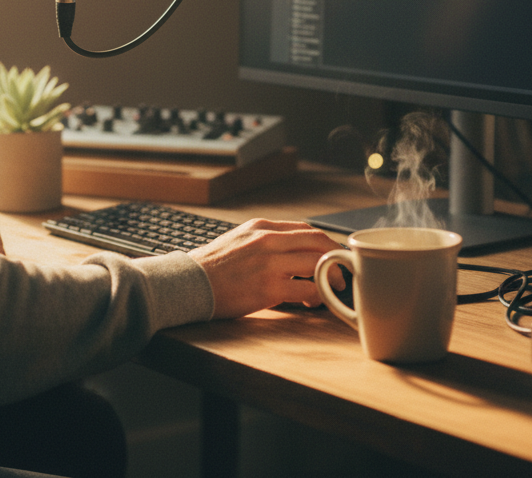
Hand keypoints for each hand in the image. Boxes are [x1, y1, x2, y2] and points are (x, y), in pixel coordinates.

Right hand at [189, 219, 344, 317]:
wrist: (189, 282)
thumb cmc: (213, 266)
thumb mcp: (239, 240)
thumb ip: (265, 241)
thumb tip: (291, 253)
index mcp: (262, 227)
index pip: (306, 229)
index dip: (326, 244)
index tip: (332, 257)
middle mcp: (268, 239)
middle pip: (318, 242)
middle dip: (336, 257)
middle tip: (342, 274)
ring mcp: (270, 262)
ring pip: (318, 263)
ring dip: (330, 278)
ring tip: (329, 290)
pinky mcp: (269, 287)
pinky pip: (308, 289)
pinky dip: (317, 296)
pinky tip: (311, 303)